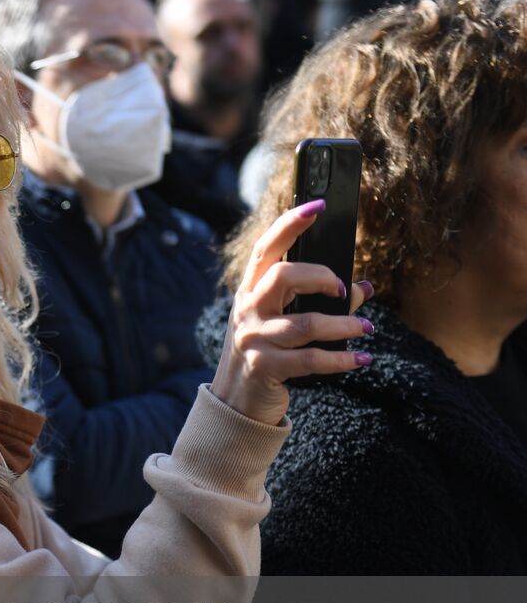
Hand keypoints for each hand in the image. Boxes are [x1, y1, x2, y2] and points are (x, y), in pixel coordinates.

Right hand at [210, 199, 373, 424]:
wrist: (236, 398)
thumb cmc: (265, 349)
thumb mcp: (282, 320)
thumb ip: (318, 302)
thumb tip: (363, 288)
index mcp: (251, 289)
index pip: (267, 248)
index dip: (291, 224)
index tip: (319, 205)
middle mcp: (248, 308)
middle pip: (284, 276)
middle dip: (323, 278)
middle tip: (343, 290)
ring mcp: (254, 338)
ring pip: (305, 323)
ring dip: (343, 325)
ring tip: (366, 328)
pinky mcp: (264, 366)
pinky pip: (310, 360)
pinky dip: (341, 359)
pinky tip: (361, 358)